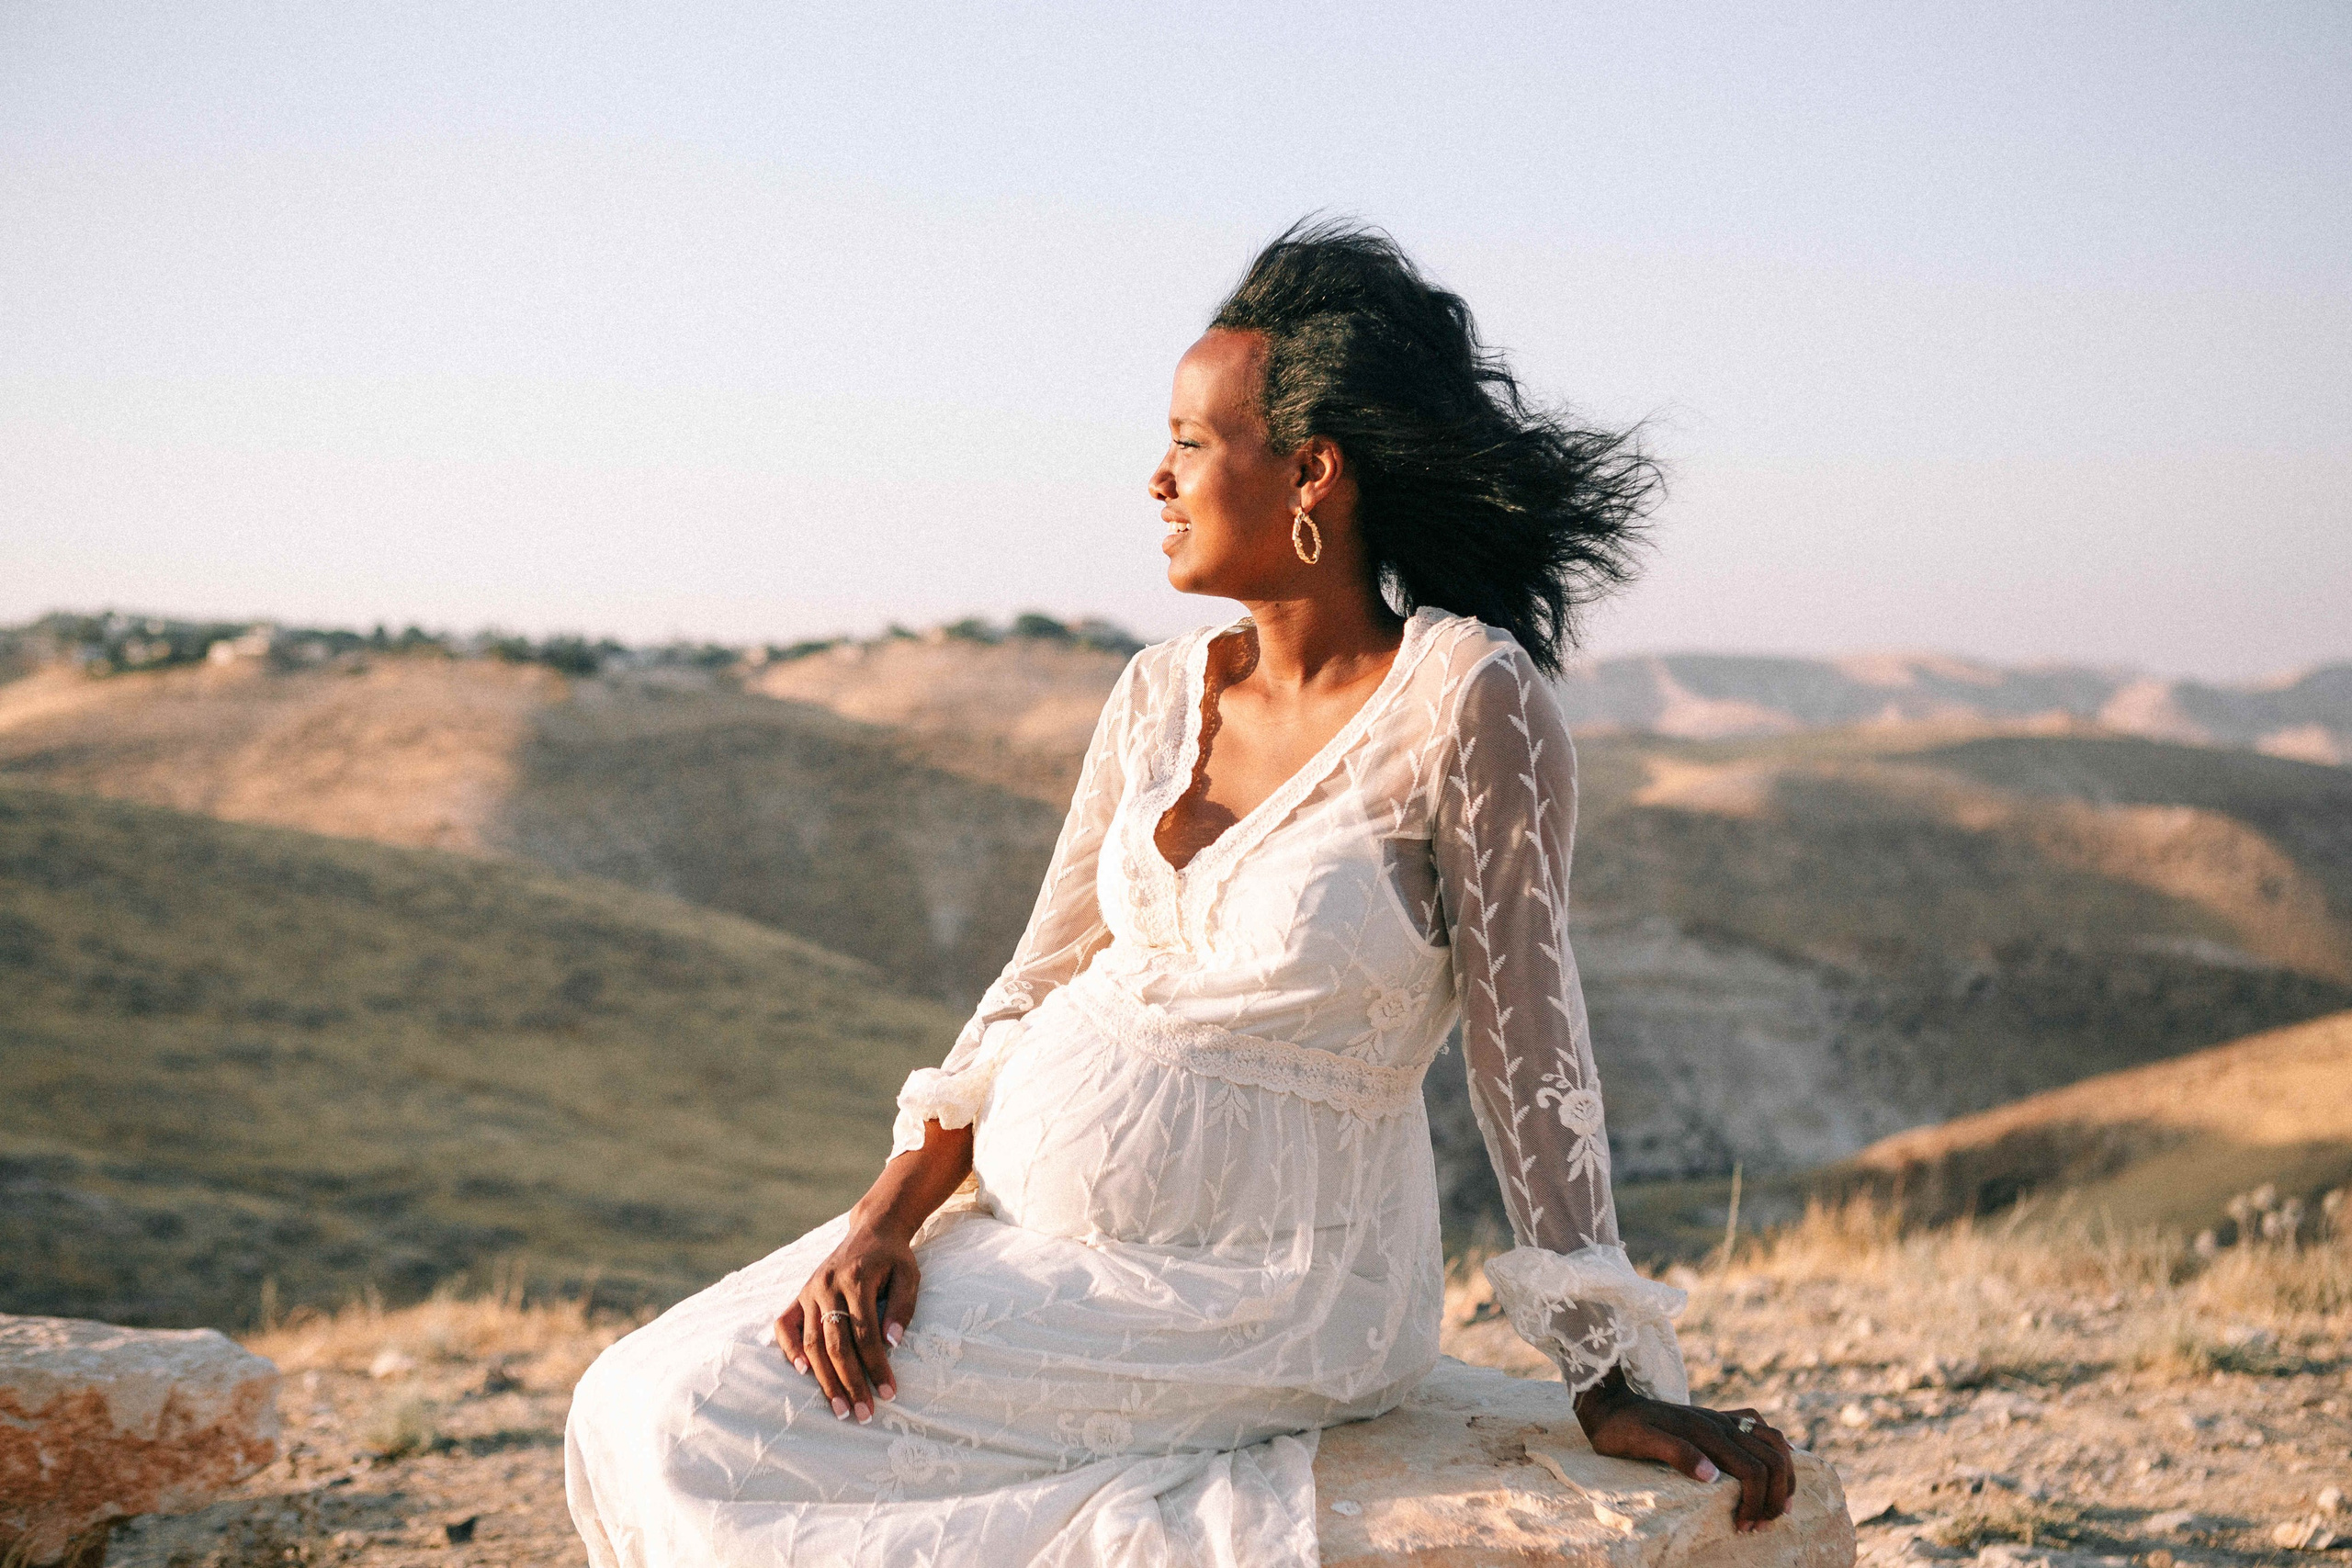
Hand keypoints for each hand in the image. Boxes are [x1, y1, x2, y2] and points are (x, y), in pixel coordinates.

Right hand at [774, 1221, 919, 1423]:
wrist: (871, 1230)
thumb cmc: (894, 1257)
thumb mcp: (909, 1275)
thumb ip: (903, 1308)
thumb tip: (893, 1344)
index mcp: (857, 1280)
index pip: (865, 1334)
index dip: (877, 1366)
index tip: (889, 1393)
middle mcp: (828, 1286)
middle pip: (836, 1344)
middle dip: (850, 1383)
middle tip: (863, 1414)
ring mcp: (811, 1290)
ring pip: (812, 1342)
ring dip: (825, 1379)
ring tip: (839, 1408)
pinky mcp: (801, 1294)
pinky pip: (785, 1325)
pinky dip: (790, 1349)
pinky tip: (803, 1372)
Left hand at [1574, 1366, 1794, 1530]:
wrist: (1610, 1402)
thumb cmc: (1621, 1429)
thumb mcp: (1641, 1442)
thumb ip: (1675, 1453)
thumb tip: (1711, 1475)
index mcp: (1707, 1433)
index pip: (1754, 1471)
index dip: (1757, 1503)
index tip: (1743, 1527)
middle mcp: (1721, 1423)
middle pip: (1773, 1459)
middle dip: (1777, 1496)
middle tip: (1761, 1525)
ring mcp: (1721, 1419)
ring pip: (1774, 1441)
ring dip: (1784, 1474)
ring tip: (1778, 1504)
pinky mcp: (1717, 1418)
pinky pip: (1758, 1425)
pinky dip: (1776, 1446)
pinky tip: (1779, 1460)